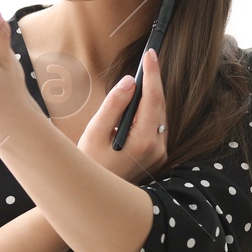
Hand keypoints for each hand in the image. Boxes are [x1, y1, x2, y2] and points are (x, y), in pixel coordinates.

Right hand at [78, 46, 169, 184]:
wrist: (95, 197)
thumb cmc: (90, 164)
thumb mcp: (95, 132)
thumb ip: (114, 105)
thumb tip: (130, 81)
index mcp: (143, 141)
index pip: (153, 99)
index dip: (152, 74)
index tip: (150, 53)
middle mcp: (157, 148)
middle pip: (160, 106)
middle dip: (154, 81)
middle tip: (148, 58)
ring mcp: (159, 154)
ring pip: (160, 116)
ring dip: (153, 96)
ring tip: (144, 76)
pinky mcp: (157, 157)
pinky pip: (157, 127)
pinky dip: (150, 111)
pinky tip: (141, 102)